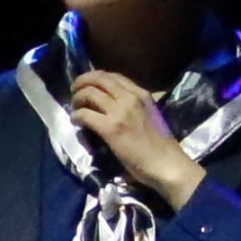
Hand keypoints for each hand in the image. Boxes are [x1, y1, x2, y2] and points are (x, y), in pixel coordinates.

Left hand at [60, 68, 202, 209]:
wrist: (166, 164)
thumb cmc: (161, 146)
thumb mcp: (150, 115)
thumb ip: (134, 106)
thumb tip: (113, 104)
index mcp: (142, 94)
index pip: (113, 76)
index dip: (96, 77)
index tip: (88, 84)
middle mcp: (130, 98)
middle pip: (98, 79)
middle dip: (82, 82)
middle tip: (74, 90)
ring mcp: (120, 112)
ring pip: (89, 93)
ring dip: (77, 99)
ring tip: (75, 107)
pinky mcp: (110, 128)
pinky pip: (85, 114)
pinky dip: (76, 116)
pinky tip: (76, 122)